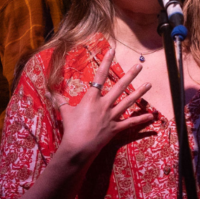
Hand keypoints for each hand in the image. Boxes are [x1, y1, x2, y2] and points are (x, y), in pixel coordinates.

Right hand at [54, 50, 153, 164]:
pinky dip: (141, 120)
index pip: (100, 76)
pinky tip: (151, 116)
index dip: (106, 62)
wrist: (78, 147)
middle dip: (130, 75)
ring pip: (128, 102)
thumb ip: (59, 100)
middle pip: (120, 87)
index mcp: (92, 98)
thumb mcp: (64, 112)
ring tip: (149, 84)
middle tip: (139, 65)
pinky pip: (130, 123)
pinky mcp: (116, 128)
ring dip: (139, 93)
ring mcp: (112, 116)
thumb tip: (47, 91)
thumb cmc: (71, 128)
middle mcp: (104, 105)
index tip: (112, 51)